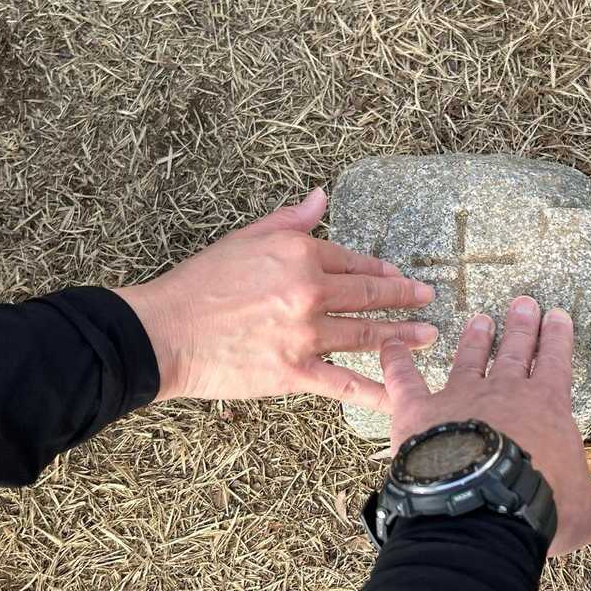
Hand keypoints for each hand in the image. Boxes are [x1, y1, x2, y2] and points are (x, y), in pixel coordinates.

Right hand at [115, 188, 437, 407]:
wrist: (163, 332)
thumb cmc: (197, 284)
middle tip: (426, 297)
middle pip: (367, 294)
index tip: (394, 273)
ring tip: (427, 334)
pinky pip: (343, 383)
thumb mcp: (244, 238)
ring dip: (401, 335)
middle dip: (402, 296)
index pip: (349, 259)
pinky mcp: (294, 372)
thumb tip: (322, 197)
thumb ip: (290, 220)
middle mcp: (309, 292)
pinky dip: (374, 390)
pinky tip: (398, 393)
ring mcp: (305, 335)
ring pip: (366, 335)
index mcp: (299, 255)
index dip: (376, 268)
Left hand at [381, 296, 590, 557]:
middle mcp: (503, 392)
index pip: (556, 363)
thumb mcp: (584, 509)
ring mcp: (458, 397)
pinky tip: (390, 344)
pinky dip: (395, 361)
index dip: (557, 338)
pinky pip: (404, 380)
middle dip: (521, 326)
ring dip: (475, 339)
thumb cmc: (540, 507)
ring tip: (479, 319)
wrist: (484, 509)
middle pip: (515, 351)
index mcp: (546, 408)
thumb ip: (587, 501)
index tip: (557, 316)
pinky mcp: (418, 411)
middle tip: (523, 303)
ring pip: (468, 358)